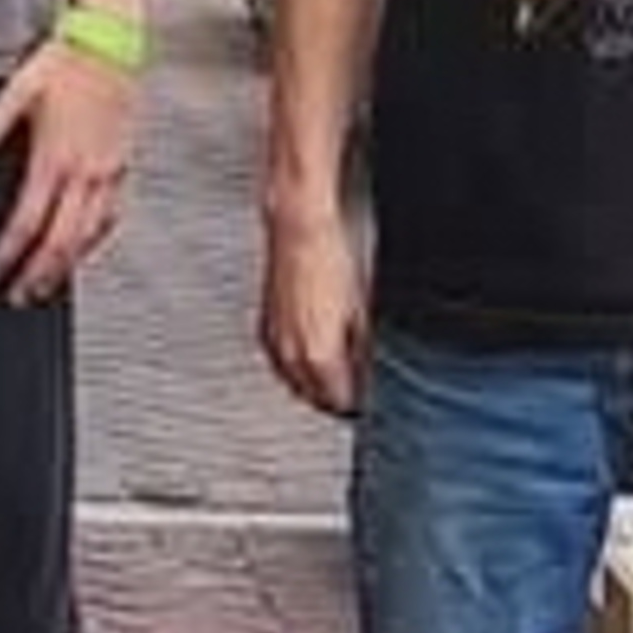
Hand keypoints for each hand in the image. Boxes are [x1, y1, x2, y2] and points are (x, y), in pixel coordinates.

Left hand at [0, 38, 134, 304]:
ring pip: (89, 235)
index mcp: (55, 155)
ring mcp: (109, 171)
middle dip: (37, 275)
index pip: (27, 221)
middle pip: (59, 241)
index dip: (8, 254)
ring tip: (47, 286)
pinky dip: (95, 240)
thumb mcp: (21, 85)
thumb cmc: (67, 59)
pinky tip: (83, 249)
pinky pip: (112, 216)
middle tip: (17, 297)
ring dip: (66, 266)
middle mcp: (85, 171)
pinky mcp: (123, 165)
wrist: (114, 42)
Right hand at [260, 208, 367, 416]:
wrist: (302, 227)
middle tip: (349, 397)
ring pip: (291, 379)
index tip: (366, 404)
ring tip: (328, 381)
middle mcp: (292, 353)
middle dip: (330, 399)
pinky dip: (292, 364)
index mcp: (319, 356)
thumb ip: (363, 349)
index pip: (339, 401)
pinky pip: (278, 358)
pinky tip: (305, 356)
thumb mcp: (364, 310)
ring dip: (309, 384)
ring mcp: (275, 338)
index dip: (356, 405)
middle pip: (312, 395)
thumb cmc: (334, 259)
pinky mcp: (266, 322)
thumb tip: (366, 368)